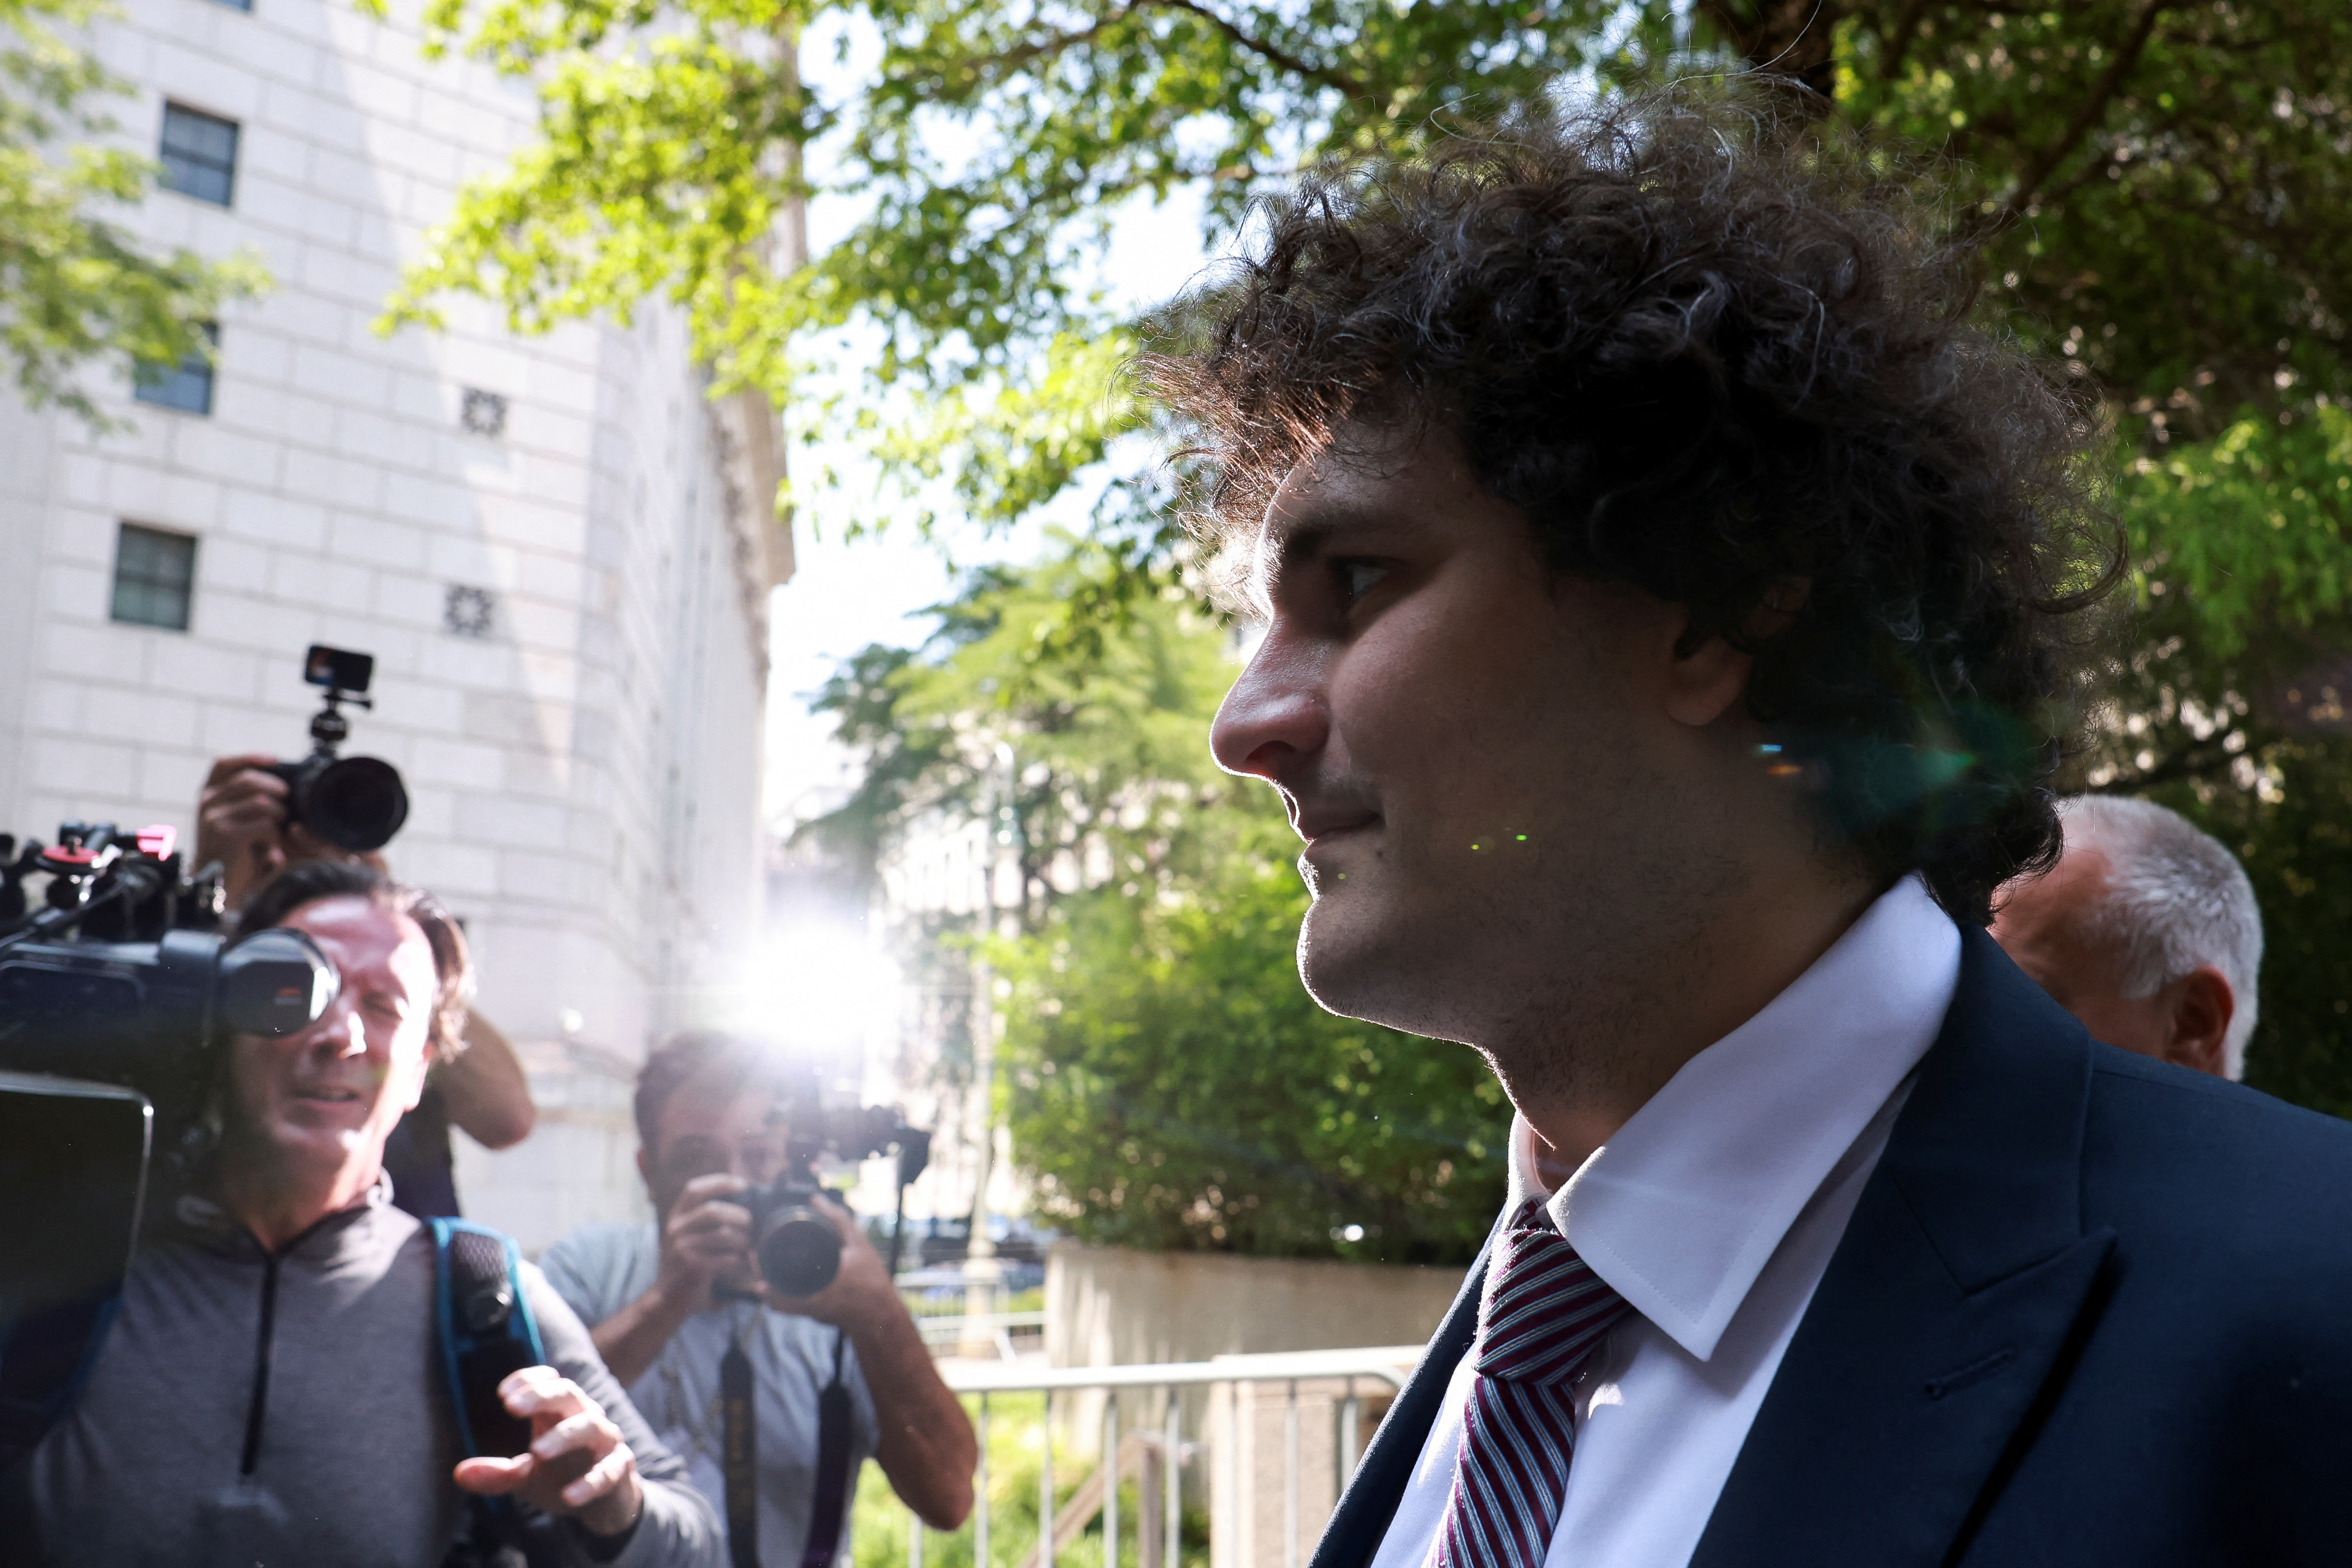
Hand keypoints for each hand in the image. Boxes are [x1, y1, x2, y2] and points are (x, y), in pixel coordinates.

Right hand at [195, 755, 289, 910]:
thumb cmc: (232, 854)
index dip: (250, 757)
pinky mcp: (225, 833)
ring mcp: (214, 817)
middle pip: (249, 779)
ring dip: (278, 816)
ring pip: (261, 802)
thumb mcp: (234, 820)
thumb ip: (245, 799)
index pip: (223, 764)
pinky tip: (271, 850)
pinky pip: (264, 824)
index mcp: (208, 795)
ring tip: (277, 832)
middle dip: (275, 789)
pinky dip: (274, 837)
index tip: (275, 760)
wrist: (215, 887)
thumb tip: (278, 780)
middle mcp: (207, 802)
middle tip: (286, 808)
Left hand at [452, 1366, 644, 1537]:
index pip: (548, 1381)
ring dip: (565, 1435)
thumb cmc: (560, 1477)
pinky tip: (570, 1495)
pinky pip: (609, 1470)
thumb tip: (459, 1473)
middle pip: (568, 1393)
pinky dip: (591, 1482)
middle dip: (541, 1396)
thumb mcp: (525, 1477)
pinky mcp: (619, 1468)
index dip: (528, 1380)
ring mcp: (605, 1441)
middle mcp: (585, 1417)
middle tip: (512, 1407)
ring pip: (591, 1425)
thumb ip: (496, 1474)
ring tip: (538, 1451)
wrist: (603, 1503)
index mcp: (559, 1412)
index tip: (502, 1393)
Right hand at [655, 1172, 755, 1313]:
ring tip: (748, 1246)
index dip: (719, 1182)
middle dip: (738, 1214)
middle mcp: (675, 1229)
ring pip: (722, 1234)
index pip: (694, 1189)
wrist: (666, 1301)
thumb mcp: (689, 1238)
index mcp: (676, 1217)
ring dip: (742, 1239)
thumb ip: (707, 1222)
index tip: (742, 1185)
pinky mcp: (690, 1267)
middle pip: (713, 1210)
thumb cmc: (686, 1266)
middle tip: (751, 1223)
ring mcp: (681, 1247)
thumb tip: (744, 1205)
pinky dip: (736, 1260)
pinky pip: (723, 1259)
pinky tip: (739, 1263)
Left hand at [759, 1198, 897, 1325]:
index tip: (754, 1250)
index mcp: (820, 1283)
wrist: (881, 1312)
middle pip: (771, 1293)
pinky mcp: (813, 1316)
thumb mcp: (858, 1243)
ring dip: (766, 1288)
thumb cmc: (872, 1279)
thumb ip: (838, 1220)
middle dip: (759, 1274)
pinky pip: (788, 1310)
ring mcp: (810, 1312)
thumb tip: (816, 1200)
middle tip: (754, 1256)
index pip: (780, 1279)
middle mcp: (811, 1301)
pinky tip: (777, 1284)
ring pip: (777, 1304)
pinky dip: (778, 1298)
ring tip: (761, 1268)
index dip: (761, 1265)